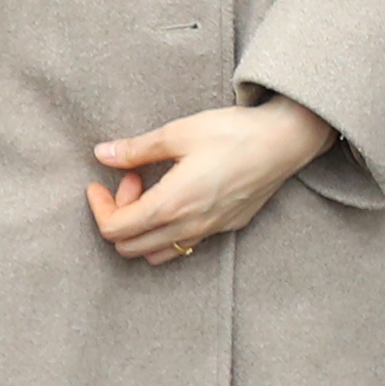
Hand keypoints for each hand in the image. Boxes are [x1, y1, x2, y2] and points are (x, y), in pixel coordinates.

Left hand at [86, 99, 332, 262]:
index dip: (98, 207)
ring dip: (142, 229)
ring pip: (156, 253)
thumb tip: (102, 154)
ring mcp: (209, 231)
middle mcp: (188, 227)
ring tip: (153, 192)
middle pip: (129, 247)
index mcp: (171, 204)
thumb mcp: (179, 132)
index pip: (114, 229)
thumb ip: (137, 149)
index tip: (100, 183)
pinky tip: (179, 197)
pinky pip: (184, 245)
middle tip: (133, 179)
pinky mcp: (226, 228)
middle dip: (119, 215)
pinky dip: (167, 231)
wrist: (285, 140)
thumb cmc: (234, 132)